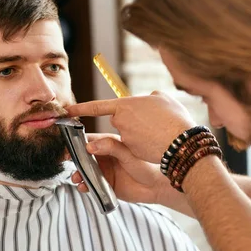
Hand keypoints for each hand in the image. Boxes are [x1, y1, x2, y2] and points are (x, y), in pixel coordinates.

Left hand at [66, 91, 195, 162]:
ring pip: (128, 134)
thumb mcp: (162, 98)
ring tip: (158, 132)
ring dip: (139, 133)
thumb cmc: (174, 117)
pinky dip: (144, 145)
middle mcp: (121, 123)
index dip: (81, 108)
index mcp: (125, 106)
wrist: (183, 143)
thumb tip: (148, 99)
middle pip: (119, 120)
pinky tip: (157, 142)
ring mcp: (126, 139)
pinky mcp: (133, 153)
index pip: (97, 106)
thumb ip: (150, 98)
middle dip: (129, 120)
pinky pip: (135, 146)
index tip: (68, 110)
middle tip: (149, 120)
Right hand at [73, 133, 170, 204]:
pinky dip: (84, 186)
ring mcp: (103, 171)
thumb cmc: (145, 165)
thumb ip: (110, 147)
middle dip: (74, 159)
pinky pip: (89, 185)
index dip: (77, 141)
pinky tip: (84, 187)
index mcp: (109, 144)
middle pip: (83, 156)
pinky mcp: (104, 185)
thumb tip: (90, 146)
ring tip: (77, 178)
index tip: (68, 144)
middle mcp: (104, 157)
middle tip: (66, 160)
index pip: (89, 140)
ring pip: (84, 171)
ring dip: (78, 174)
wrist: (155, 187)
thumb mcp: (127, 153)